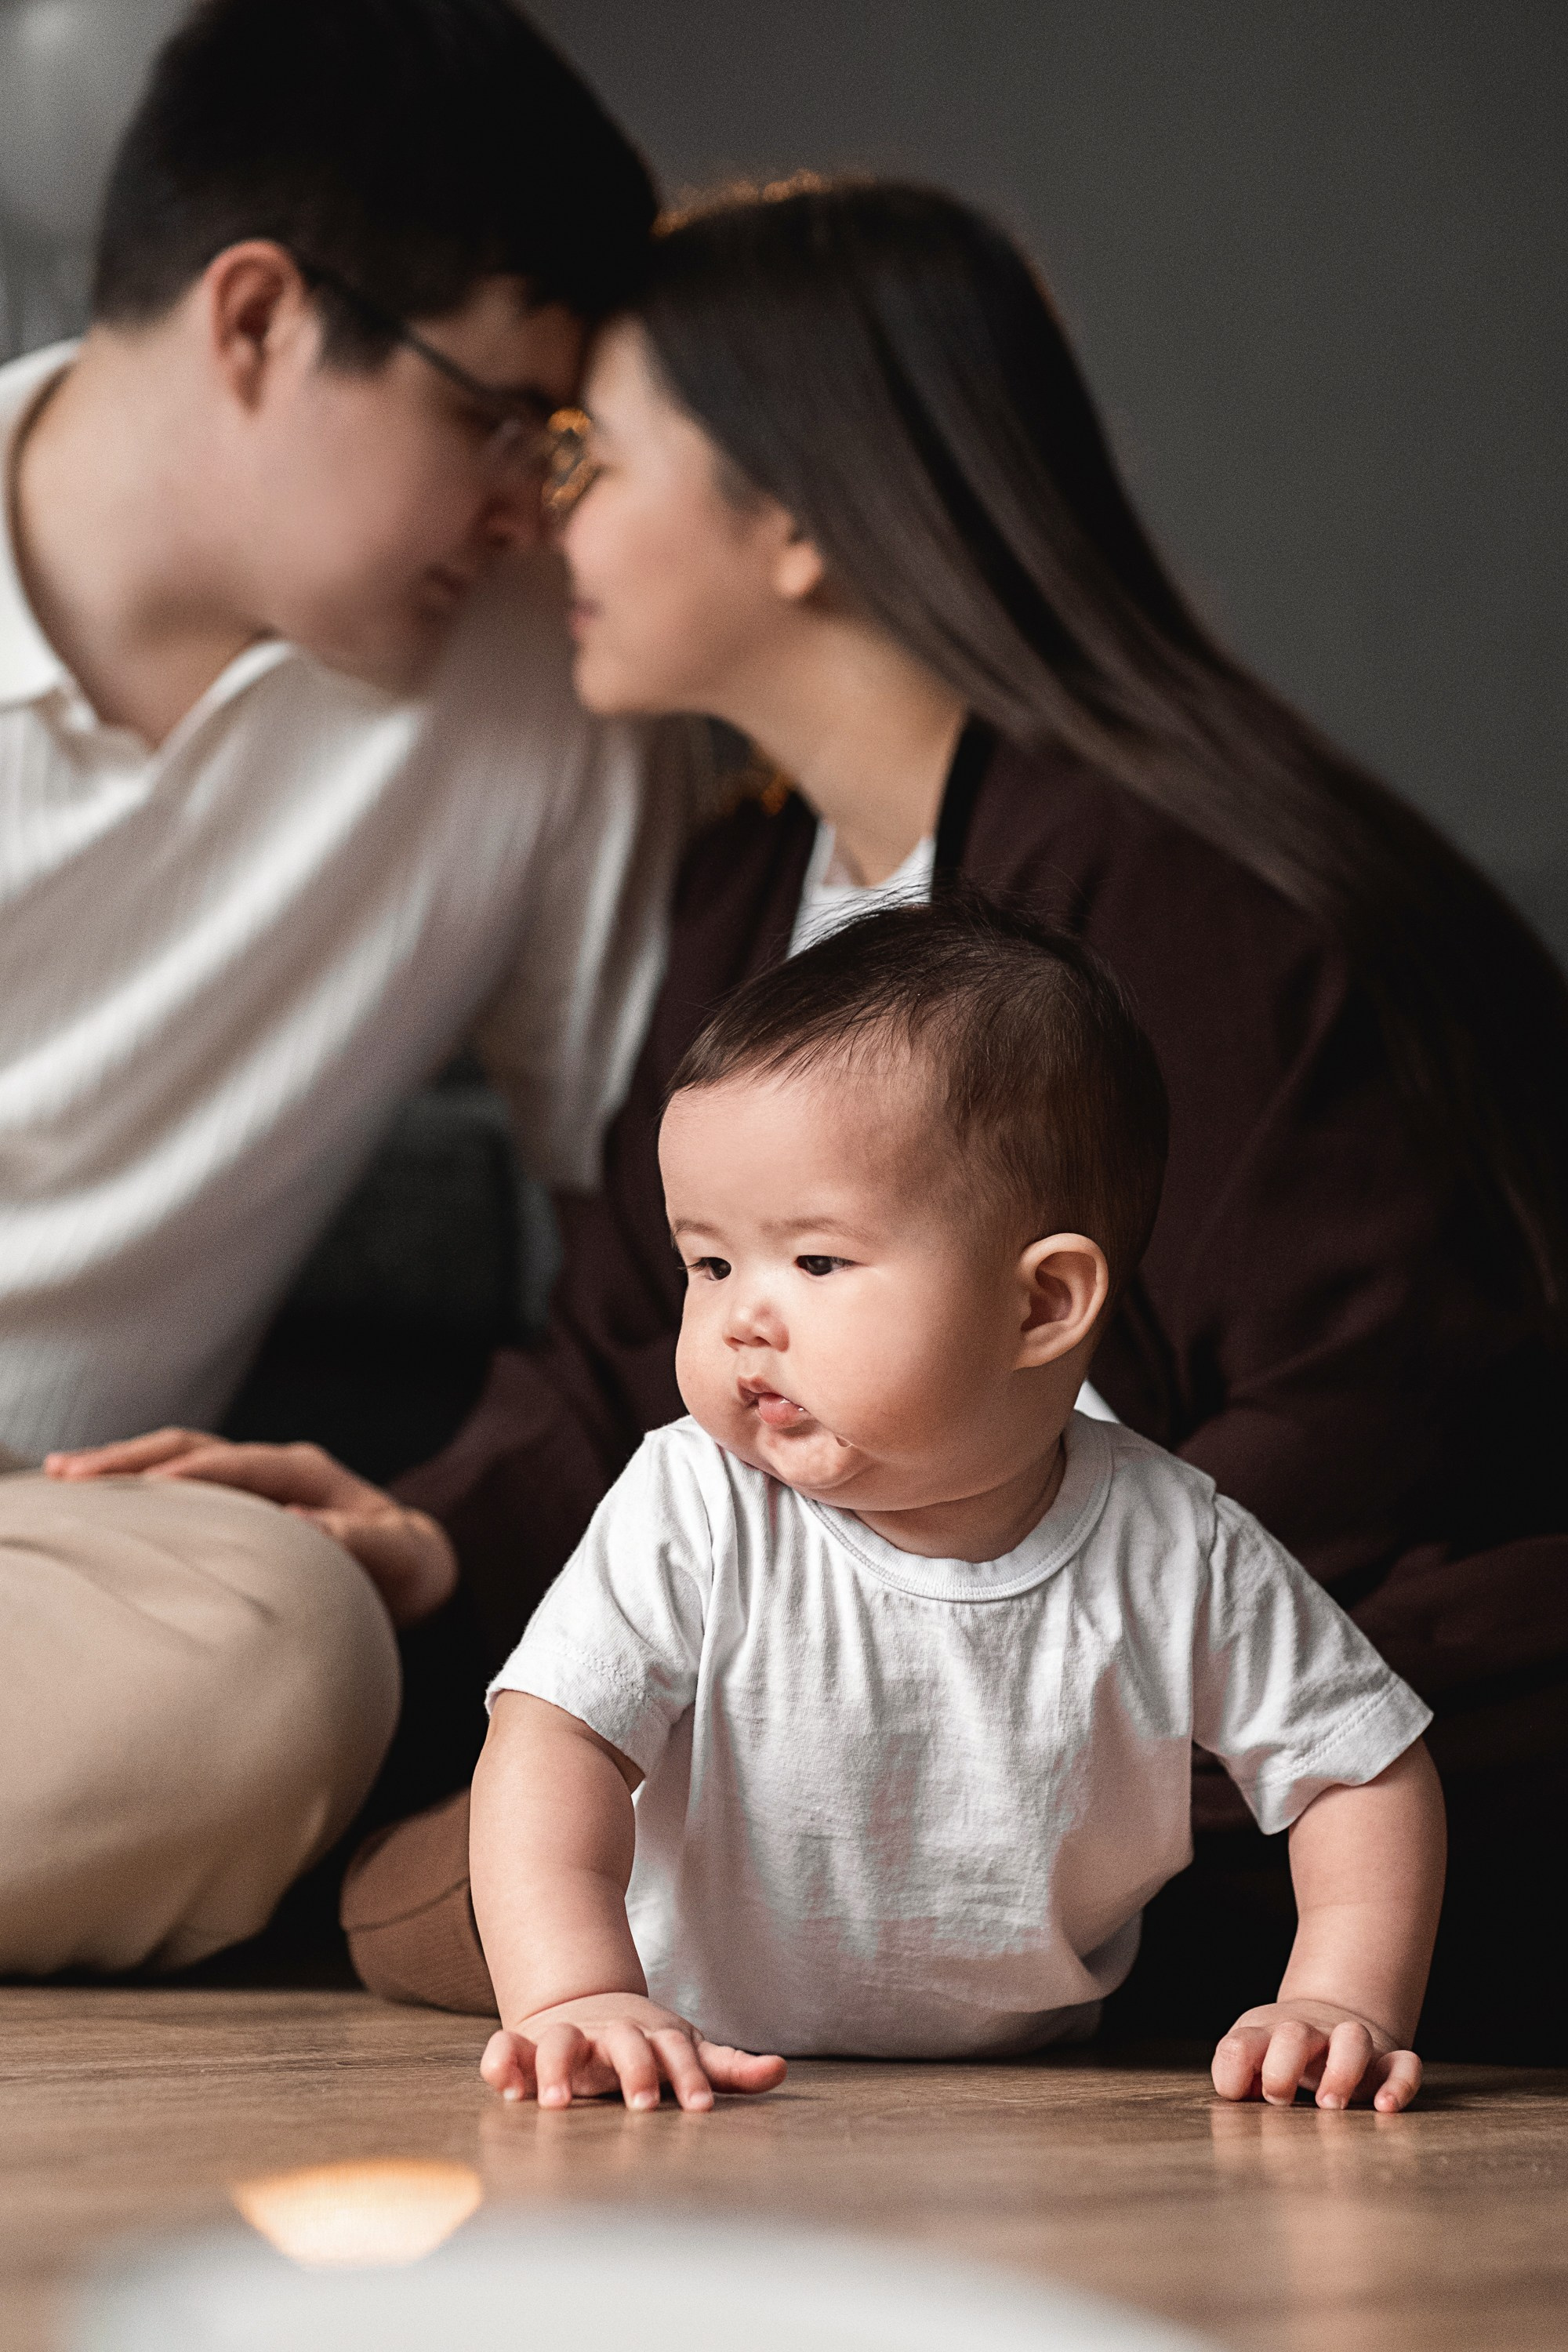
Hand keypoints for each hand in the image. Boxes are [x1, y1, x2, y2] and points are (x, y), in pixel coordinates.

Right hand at [44, 1429, 456, 1627]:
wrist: (415, 1568)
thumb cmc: (405, 1566)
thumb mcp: (399, 1555)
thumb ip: (358, 1539)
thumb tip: (301, 1525)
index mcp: (307, 1473)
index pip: (239, 1465)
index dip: (195, 1472)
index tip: (152, 1484)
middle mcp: (272, 1469)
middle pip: (193, 1449)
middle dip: (134, 1458)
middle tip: (73, 1474)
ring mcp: (251, 1483)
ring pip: (177, 1462)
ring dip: (125, 1467)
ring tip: (63, 1477)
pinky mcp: (238, 1505)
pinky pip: (179, 1489)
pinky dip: (138, 1489)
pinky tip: (93, 1501)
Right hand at [480, 1991, 786, 2112]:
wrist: (584, 2002)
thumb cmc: (645, 2043)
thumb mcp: (686, 2049)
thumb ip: (727, 2066)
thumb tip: (779, 2070)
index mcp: (651, 2037)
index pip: (677, 2052)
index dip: (690, 2077)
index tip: (701, 2109)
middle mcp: (609, 2035)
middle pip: (625, 2042)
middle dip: (634, 2070)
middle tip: (643, 2107)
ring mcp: (567, 2037)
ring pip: (560, 2040)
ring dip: (555, 2066)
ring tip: (553, 2103)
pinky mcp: (526, 2045)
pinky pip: (505, 2048)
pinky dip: (501, 2062)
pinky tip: (504, 2088)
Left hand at [1212, 1999, 1421, 2112]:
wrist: (1327, 2019)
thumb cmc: (1276, 2052)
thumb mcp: (1249, 2058)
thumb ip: (1235, 2076)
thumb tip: (1239, 2094)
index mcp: (1265, 2036)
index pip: (1240, 2045)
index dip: (1236, 2069)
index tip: (1243, 2096)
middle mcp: (1308, 2034)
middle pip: (1294, 2034)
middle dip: (1284, 2066)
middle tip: (1281, 2101)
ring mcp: (1349, 2045)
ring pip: (1353, 2038)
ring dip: (1341, 2069)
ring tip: (1330, 2104)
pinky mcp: (1386, 2063)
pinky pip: (1404, 2064)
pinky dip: (1399, 2083)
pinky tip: (1385, 2107)